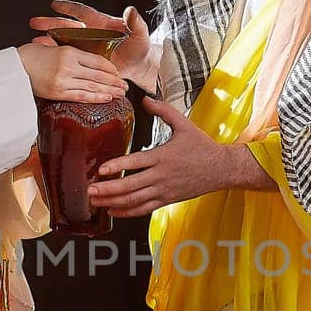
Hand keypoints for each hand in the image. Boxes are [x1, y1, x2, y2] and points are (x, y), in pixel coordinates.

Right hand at [16, 41, 127, 102]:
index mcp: (68, 51)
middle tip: (126, 87)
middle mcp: (68, 65)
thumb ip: (68, 53)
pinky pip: (81, 95)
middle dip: (114, 81)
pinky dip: (95, 97)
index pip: (96, 60)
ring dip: (109, 91)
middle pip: (98, 74)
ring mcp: (64, 79)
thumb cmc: (30, 57)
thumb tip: (83, 60)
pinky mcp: (58, 92)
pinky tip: (106, 99)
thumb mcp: (52, 48)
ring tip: (121, 94)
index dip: (110, 68)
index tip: (118, 73)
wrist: (13, 68)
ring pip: (92, 86)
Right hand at [29, 0, 159, 92]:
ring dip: (49, 41)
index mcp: (100, 24)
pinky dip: (57, 58)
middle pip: (67, 26)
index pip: (82, 13)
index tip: (56, 4)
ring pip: (64, 43)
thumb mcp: (140, 34)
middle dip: (50, 24)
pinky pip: (69, 60)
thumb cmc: (140, 47)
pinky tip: (44, 57)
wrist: (139, 65)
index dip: (70, 8)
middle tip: (35, 22)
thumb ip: (136, 23)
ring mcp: (86, 48)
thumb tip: (130, 10)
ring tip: (34, 41)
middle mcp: (90, 34)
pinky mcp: (85, 63)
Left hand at [87, 97, 275, 215]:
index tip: (101, 170)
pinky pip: (144, 209)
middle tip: (89, 190)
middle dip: (108, 189)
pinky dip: (127, 211)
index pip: (135, 163)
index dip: (117, 167)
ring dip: (113, 202)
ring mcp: (164, 191)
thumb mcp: (184, 124)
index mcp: (162, 156)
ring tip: (95, 201)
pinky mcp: (167, 200)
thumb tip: (145, 98)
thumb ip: (163, 111)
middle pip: (130, 186)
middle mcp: (161, 176)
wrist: (221, 169)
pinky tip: (113, 211)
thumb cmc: (201, 145)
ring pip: (135, 200)